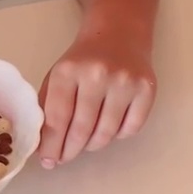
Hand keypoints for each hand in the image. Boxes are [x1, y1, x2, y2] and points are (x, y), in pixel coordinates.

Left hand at [37, 26, 155, 167]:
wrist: (118, 32)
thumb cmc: (83, 59)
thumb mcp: (57, 74)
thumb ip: (48, 107)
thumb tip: (46, 147)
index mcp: (67, 71)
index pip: (57, 119)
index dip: (52, 145)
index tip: (49, 161)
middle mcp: (97, 75)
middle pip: (81, 130)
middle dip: (70, 150)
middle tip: (65, 158)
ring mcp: (125, 82)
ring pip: (106, 133)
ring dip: (93, 145)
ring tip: (86, 142)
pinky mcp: (146, 89)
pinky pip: (130, 129)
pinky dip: (118, 135)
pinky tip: (109, 127)